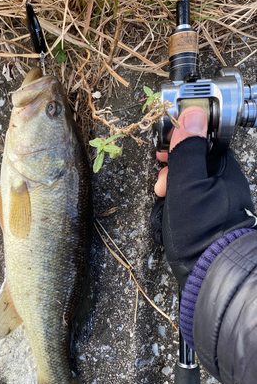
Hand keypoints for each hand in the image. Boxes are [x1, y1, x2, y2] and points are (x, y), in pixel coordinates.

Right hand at [151, 106, 255, 287]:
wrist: (211, 272)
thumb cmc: (201, 228)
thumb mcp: (187, 185)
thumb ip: (187, 150)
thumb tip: (193, 112)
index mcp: (223, 169)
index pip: (199, 142)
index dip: (178, 144)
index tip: (161, 153)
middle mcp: (223, 182)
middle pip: (190, 164)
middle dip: (170, 172)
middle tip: (162, 187)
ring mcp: (216, 201)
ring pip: (186, 184)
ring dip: (170, 191)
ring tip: (164, 204)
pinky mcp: (208, 218)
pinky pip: (188, 202)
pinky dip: (176, 206)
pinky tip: (170, 216)